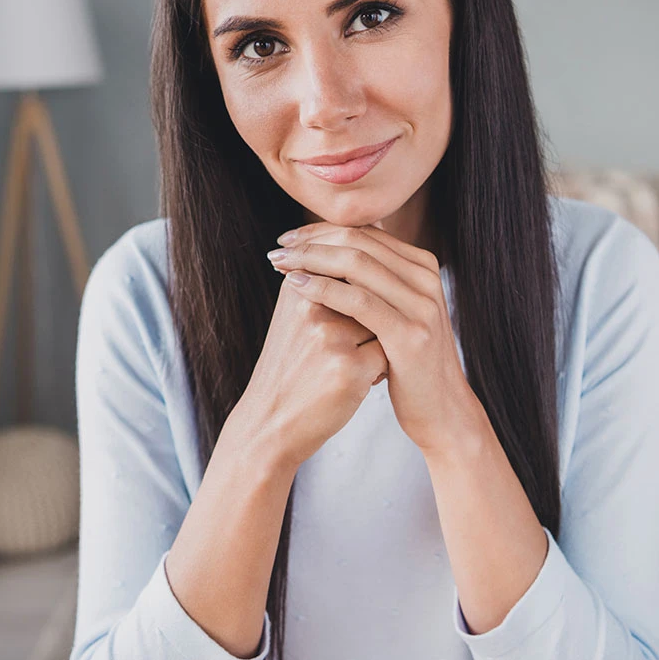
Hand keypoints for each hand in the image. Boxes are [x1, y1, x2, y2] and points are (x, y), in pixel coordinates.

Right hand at [227, 260, 389, 471]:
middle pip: (371, 295)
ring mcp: (331, 336)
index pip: (353, 270)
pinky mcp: (349, 368)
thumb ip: (325, 278)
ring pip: (383, 323)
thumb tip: (373, 235)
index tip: (337, 326)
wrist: (270, 424)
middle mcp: (312, 305)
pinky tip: (353, 382)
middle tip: (339, 347)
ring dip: (376, 342)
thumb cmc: (291, 366)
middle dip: (368, 321)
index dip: (356, 301)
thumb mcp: (296, 314)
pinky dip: (379, 370)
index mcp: (298, 287)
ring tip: (346, 364)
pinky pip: (388, 355)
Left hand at [266, 221, 482, 459]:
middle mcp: (426, 278)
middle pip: (359, 242)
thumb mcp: (395, 312)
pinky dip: (322, 288)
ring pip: (357, 264)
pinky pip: (359, 300)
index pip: (365, 232)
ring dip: (311, 258)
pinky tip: (295, 285)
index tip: (288, 237)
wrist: (440, 411)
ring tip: (279, 263)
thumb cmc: (406, 361)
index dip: (322, 231)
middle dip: (312, 240)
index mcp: (422, 266)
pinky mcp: (411, 334)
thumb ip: (373, 280)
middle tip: (279, 247)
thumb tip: (331, 247)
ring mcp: (422, 305)